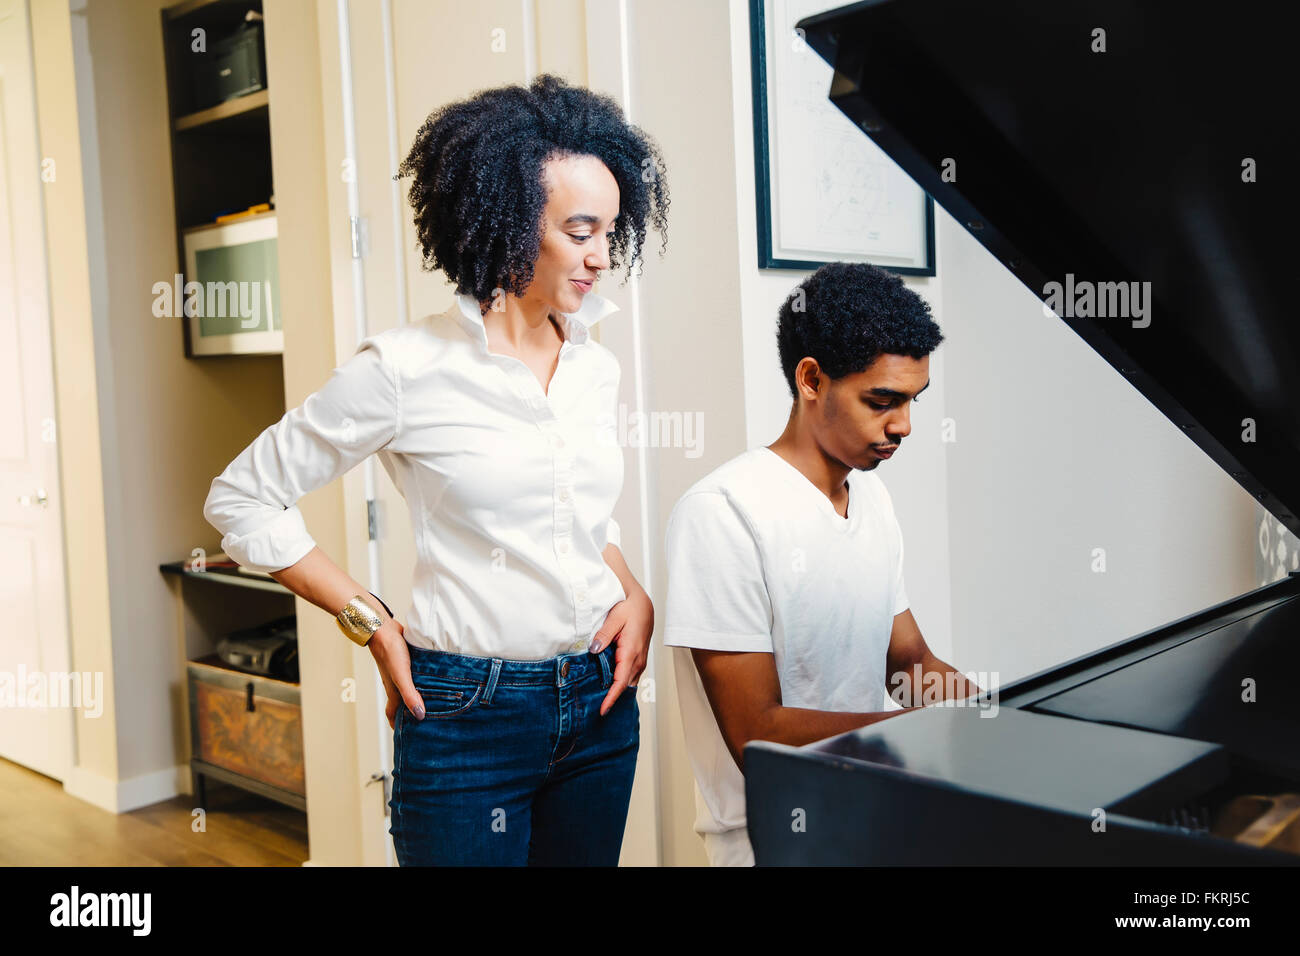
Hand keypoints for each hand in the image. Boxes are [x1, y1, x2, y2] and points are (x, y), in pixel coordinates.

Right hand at [367, 617, 423, 728]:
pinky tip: (434, 678)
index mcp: (393, 690)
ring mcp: (401, 672)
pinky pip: (415, 675)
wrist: (383, 627)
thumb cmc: (390, 651)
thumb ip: (409, 694)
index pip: (393, 714)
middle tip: (426, 721)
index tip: (408, 738)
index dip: (398, 726)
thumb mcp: (401, 675)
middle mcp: (396, 683)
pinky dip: (422, 680)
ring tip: (435, 702)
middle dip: (411, 713)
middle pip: (403, 703)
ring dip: (419, 696)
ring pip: (410, 689)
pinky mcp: (407, 661)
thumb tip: (419, 715)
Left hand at [589, 589, 652, 715]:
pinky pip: (630, 675)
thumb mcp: (615, 617)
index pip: (621, 681)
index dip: (612, 697)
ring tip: (601, 699)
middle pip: (625, 686)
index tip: (603, 710)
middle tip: (596, 708)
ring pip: (629, 682)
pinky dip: (621, 682)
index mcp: (631, 651)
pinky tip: (610, 684)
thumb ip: (604, 634)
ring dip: (617, 691)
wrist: (642, 601)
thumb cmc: (630, 607)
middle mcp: (638, 659)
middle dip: (612, 698)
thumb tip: (594, 649)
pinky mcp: (639, 657)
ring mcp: (640, 659)